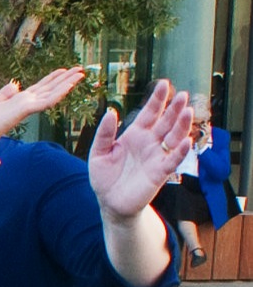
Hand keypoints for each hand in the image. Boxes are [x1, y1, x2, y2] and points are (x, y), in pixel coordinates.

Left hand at [0, 67, 86, 156]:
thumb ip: (5, 94)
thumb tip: (15, 85)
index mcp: (21, 100)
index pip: (41, 87)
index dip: (52, 78)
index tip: (63, 70)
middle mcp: (28, 102)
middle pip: (51, 88)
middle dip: (65, 79)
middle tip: (80, 69)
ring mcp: (29, 106)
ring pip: (53, 93)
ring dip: (67, 83)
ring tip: (80, 74)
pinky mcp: (27, 109)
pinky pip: (47, 101)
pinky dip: (58, 93)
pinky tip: (69, 86)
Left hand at [89, 78, 195, 219]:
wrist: (109, 202)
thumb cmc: (104, 177)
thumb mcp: (98, 153)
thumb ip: (104, 134)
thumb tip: (110, 112)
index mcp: (135, 135)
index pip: (149, 113)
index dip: (157, 99)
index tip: (164, 84)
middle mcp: (149, 143)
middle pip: (165, 122)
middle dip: (174, 109)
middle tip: (183, 95)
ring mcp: (156, 156)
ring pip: (173, 137)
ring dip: (181, 125)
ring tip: (188, 111)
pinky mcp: (159, 172)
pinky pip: (172, 159)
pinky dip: (180, 151)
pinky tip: (185, 141)